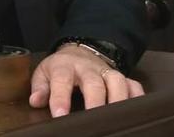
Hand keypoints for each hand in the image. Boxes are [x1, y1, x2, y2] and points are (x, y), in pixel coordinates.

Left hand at [29, 44, 144, 116]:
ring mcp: (107, 72)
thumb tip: (35, 101)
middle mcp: (88, 68)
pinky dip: (137, 98)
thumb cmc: (60, 68)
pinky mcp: (123, 78)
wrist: (79, 52)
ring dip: (119, 100)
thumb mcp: (43, 73)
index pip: (61, 81)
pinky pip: (134, 85)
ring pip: (117, 82)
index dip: (60, 98)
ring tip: (117, 118)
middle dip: (95, 102)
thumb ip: (40, 87)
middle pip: (93, 83)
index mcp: (64, 67)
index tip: (60, 115)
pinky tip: (135, 111)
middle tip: (93, 120)